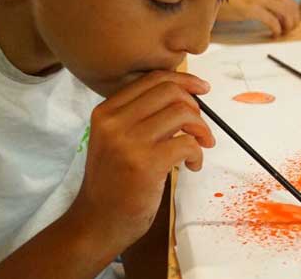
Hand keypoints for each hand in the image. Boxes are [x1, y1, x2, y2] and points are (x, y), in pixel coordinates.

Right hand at [69, 71, 214, 247]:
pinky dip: (198, 153)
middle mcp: (114, 122)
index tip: (202, 90)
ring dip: (201, 130)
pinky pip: (188, 143)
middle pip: (171, 92)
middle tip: (199, 128)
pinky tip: (192, 166)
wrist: (98, 221)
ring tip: (200, 146)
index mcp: (106, 111)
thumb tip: (187, 93)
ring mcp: (129, 142)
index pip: (153, 79)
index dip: (185, 80)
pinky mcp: (146, 163)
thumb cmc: (115, 179)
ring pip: (183, 113)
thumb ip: (141, 114)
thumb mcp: (117, 138)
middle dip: (195, 107)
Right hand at [216, 0, 299, 36]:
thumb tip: (280, 13)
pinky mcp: (251, 9)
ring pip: (284, 13)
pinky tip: (274, 34)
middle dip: (293, 20)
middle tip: (290, 30)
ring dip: (287, 25)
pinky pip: (272, 21)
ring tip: (283, 33)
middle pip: (290, 6)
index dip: (295, 13)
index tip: (293, 22)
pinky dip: (276, 29)